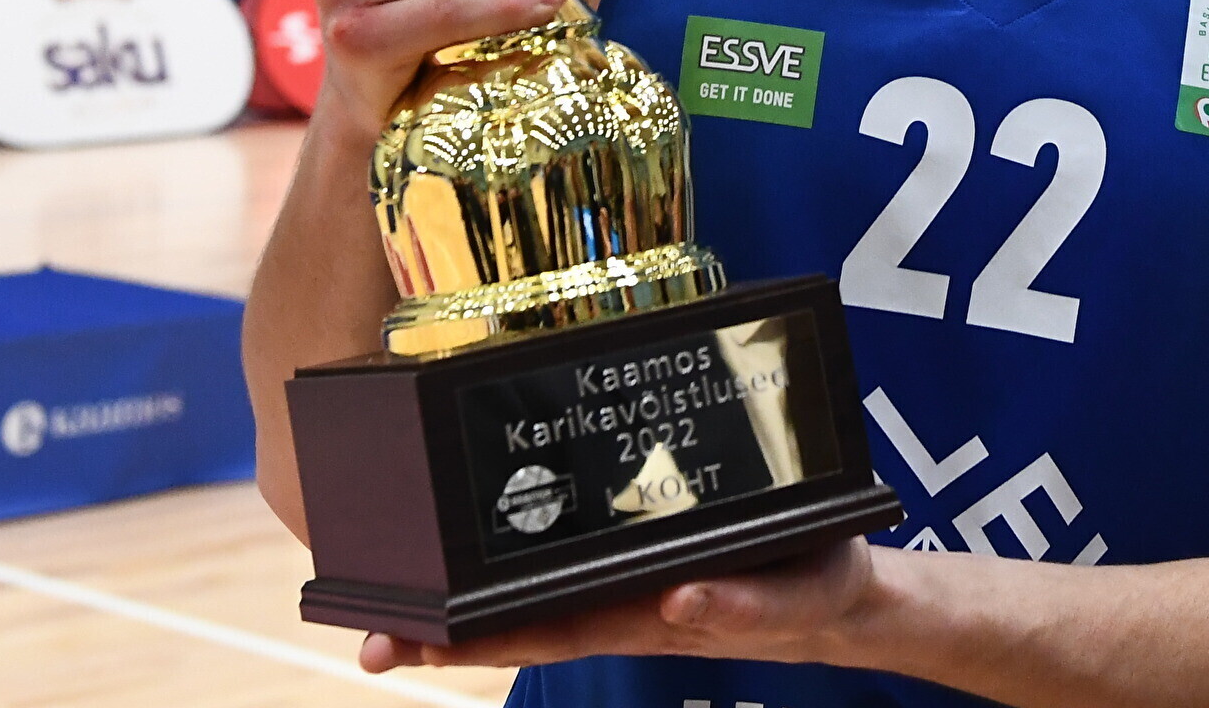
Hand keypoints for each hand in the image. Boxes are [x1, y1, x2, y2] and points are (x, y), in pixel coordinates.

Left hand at [359, 537, 881, 672]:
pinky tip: (470, 571)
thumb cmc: (816, 591)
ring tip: (389, 615)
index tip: (412, 643)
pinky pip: (561, 575)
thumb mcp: (794, 598)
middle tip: (366, 644)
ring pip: (529, 604)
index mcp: (647, 615)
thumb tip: (677, 600)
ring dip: (461, 613)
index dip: (475, 641)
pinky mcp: (639, 564)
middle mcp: (621, 607)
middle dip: (440, 638)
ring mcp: (624, 590)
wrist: (842, 598)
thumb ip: (741, 604)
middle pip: (514, 625)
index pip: (543, 628)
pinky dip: (509, 579)